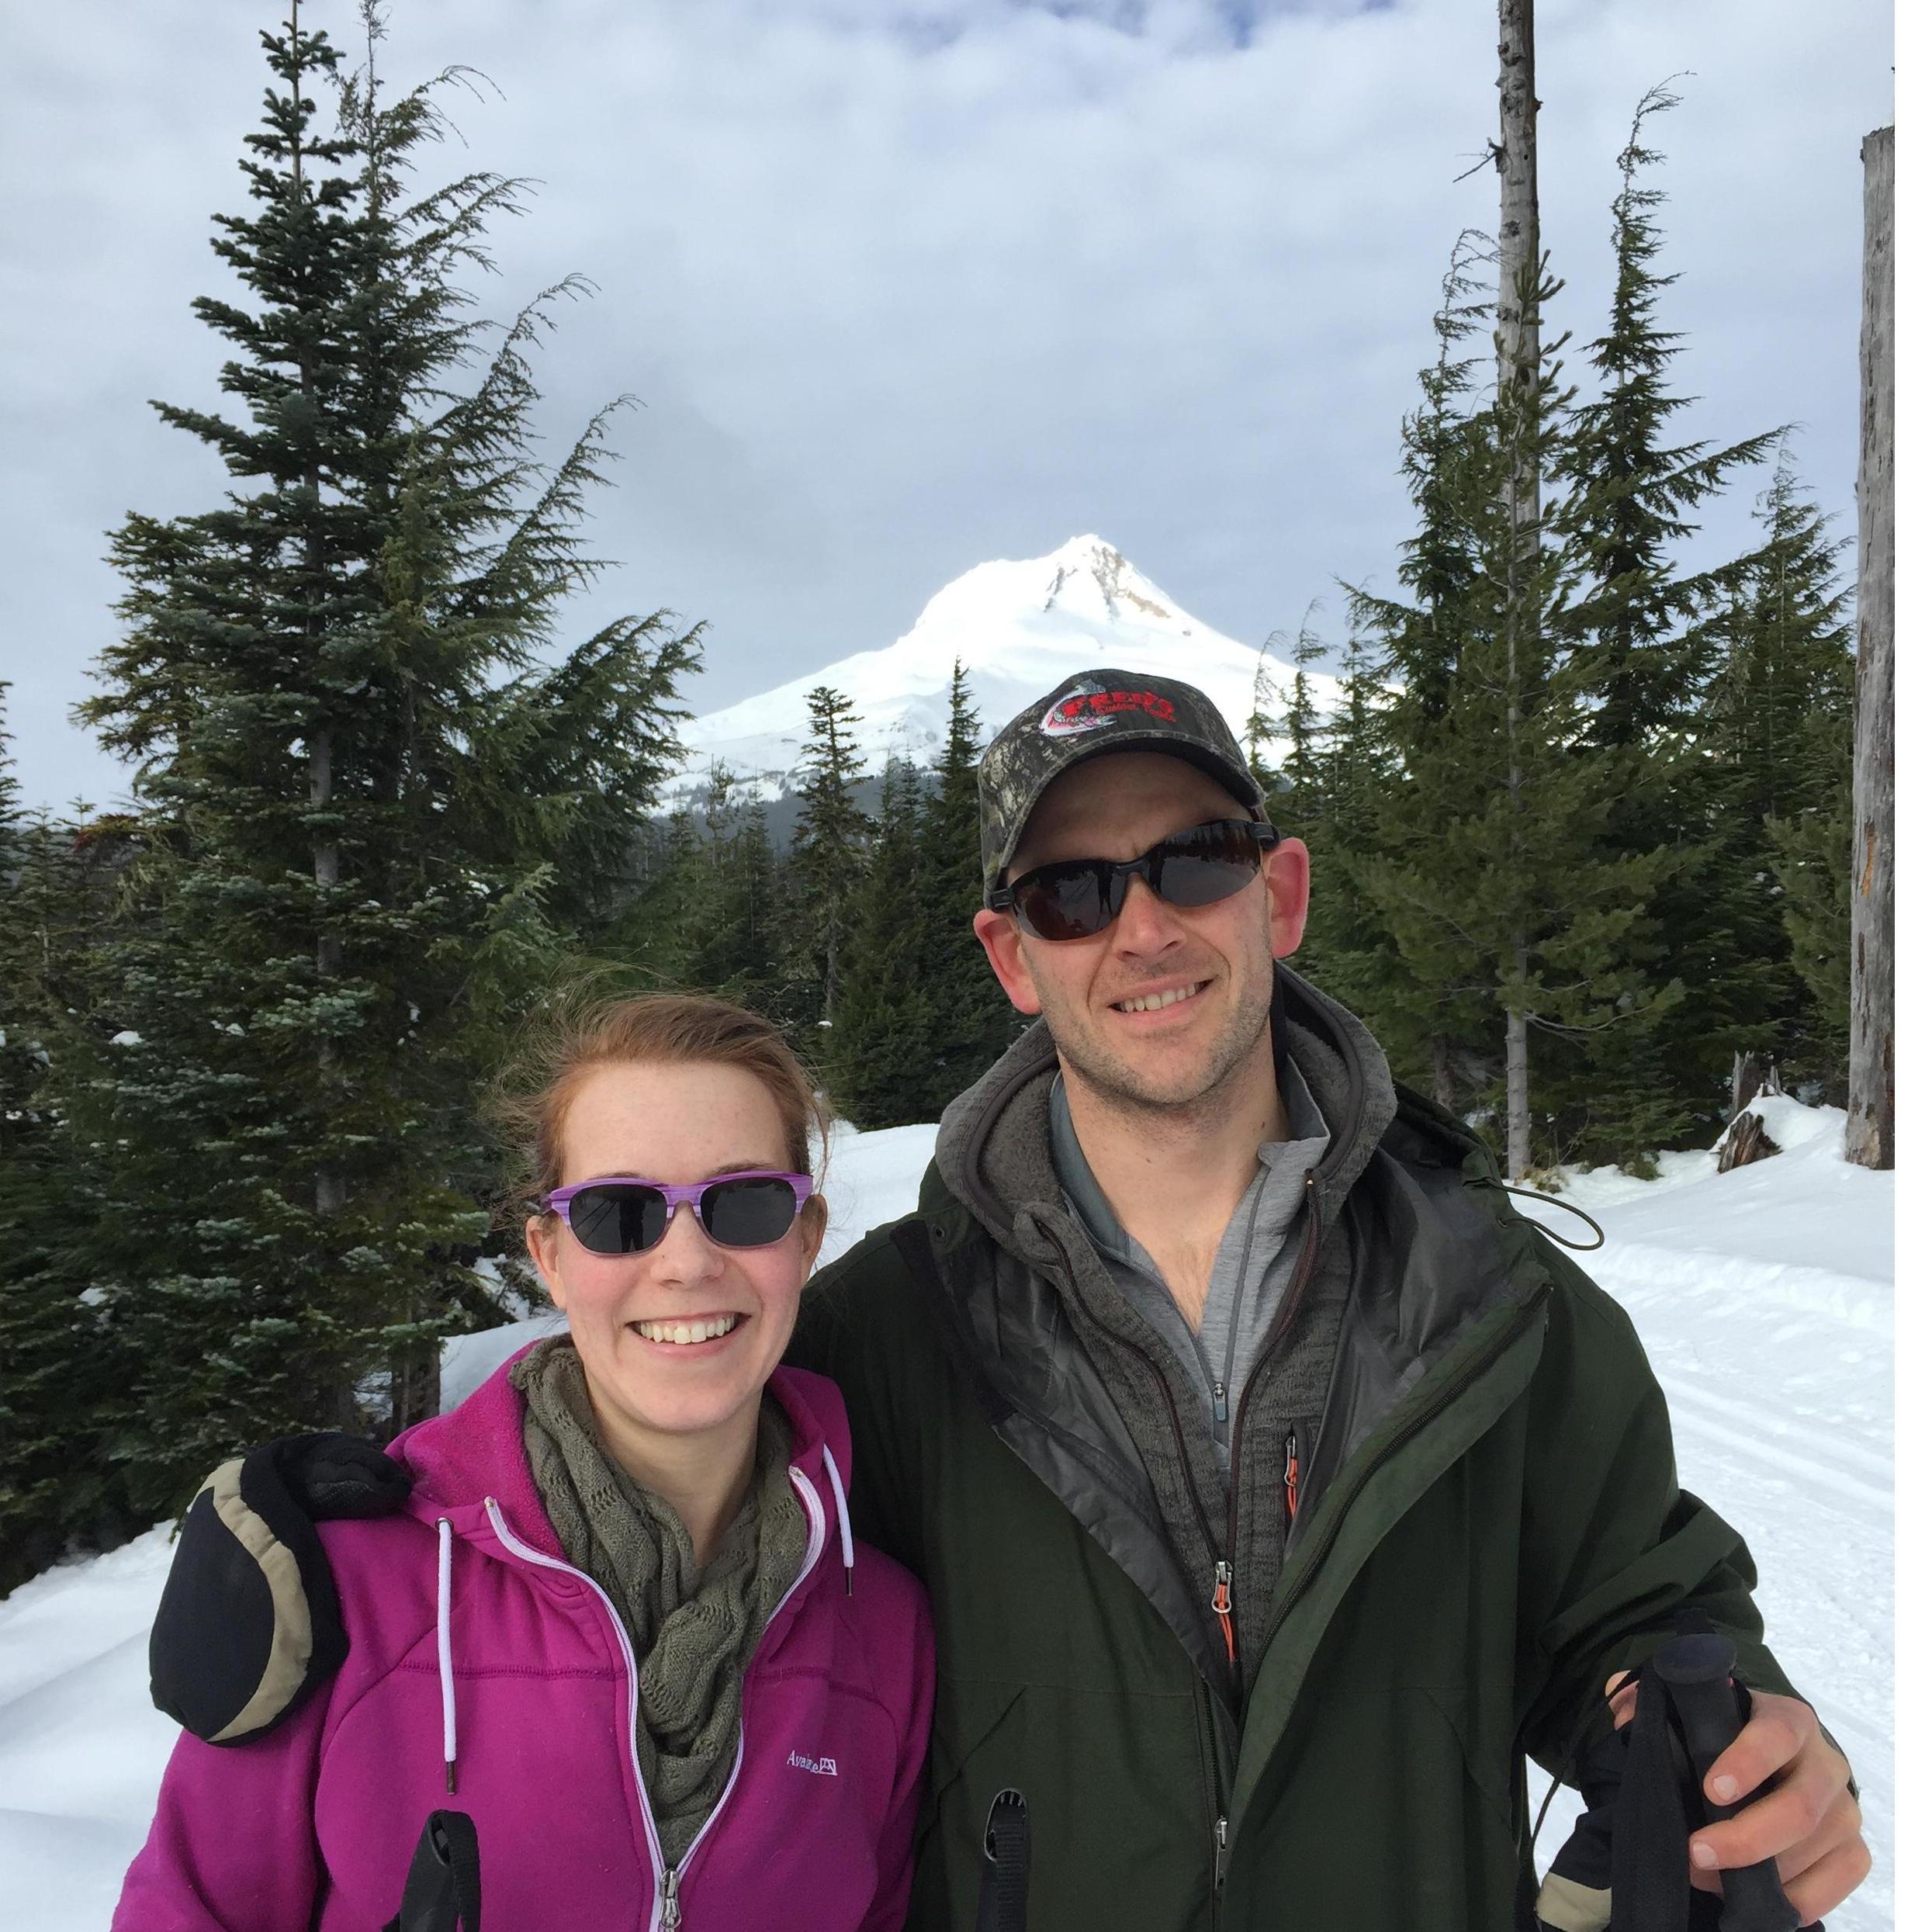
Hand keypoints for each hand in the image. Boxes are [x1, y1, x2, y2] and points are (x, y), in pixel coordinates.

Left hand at [1605, 1674, 1869, 1922]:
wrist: (1771, 1766)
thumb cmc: (1722, 1740)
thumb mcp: (1688, 1714)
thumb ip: (1651, 1705)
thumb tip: (1625, 1709)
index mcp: (1785, 1719)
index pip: (1775, 1734)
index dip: (1747, 1761)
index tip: (1711, 1790)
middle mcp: (1825, 1762)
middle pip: (1799, 1806)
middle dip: (1747, 1837)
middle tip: (1697, 1853)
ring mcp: (1844, 1809)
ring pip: (1817, 1847)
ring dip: (1763, 1874)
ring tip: (1709, 1879)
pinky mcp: (1853, 1848)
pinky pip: (1840, 1879)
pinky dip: (1801, 1897)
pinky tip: (1759, 1902)